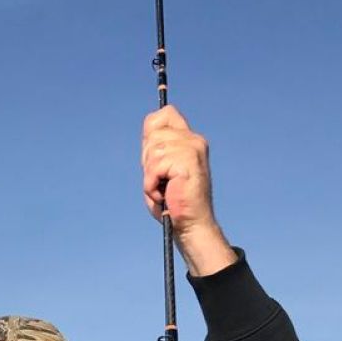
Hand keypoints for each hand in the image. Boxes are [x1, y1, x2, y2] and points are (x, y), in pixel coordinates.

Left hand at [141, 106, 235, 276]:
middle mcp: (194, 140)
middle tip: (160, 182)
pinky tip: (164, 195)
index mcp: (190, 140)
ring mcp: (192, 148)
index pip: (165, 114)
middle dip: (148, 161)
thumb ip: (156, 152)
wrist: (191, 226)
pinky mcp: (188, 160)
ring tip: (163, 191)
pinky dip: (152, 184)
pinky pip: (155, 166)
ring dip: (150, 176)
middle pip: (153, 133)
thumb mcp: (161, 172)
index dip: (151, 130)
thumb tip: (148, 135)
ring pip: (153, 150)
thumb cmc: (175, 204)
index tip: (152, 156)